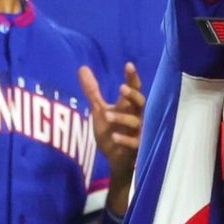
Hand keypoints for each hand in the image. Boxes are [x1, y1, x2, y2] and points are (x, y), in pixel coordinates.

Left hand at [82, 62, 145, 177]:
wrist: (116, 158)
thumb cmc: (112, 130)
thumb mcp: (99, 109)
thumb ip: (93, 90)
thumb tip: (82, 68)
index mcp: (129, 106)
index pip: (134, 88)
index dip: (132, 77)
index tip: (128, 65)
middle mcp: (136, 116)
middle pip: (141, 102)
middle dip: (133, 95)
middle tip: (121, 88)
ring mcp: (137, 132)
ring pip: (135, 122)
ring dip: (122, 117)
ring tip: (107, 115)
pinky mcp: (135, 147)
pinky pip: (133, 142)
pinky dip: (124, 139)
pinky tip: (115, 136)